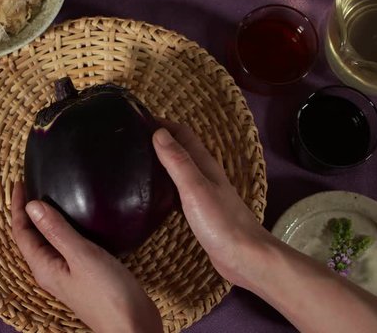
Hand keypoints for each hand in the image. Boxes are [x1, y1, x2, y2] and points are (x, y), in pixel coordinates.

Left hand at [11, 183, 162, 332]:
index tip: (20, 182)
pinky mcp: (84, 276)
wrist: (133, 327)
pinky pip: (66, 248)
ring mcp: (67, 275)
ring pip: (48, 242)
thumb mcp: (82, 256)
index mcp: (44, 267)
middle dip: (27, 213)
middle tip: (31, 185)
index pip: (21, 232)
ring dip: (45, 221)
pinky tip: (77, 222)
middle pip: (30, 238)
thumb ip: (57, 230)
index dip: (17, 207)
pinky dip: (64, 230)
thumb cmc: (108, 295)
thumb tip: (32, 206)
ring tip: (50, 198)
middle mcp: (51, 271)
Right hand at [152, 121, 271, 286]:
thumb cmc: (222, 223)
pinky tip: (153, 195)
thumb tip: (158, 132)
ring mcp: (204, 194)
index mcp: (204, 164)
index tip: (137, 119)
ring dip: (162, 162)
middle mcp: (205, 175)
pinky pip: (179, 191)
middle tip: (132, 141)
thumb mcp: (195, 188)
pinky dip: (165, 186)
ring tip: (137, 163)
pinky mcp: (200, 212)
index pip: (182, 134)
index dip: (162, 124)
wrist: (245, 257)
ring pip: (180, 170)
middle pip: (181, 150)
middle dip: (159, 140)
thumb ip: (178, 161)